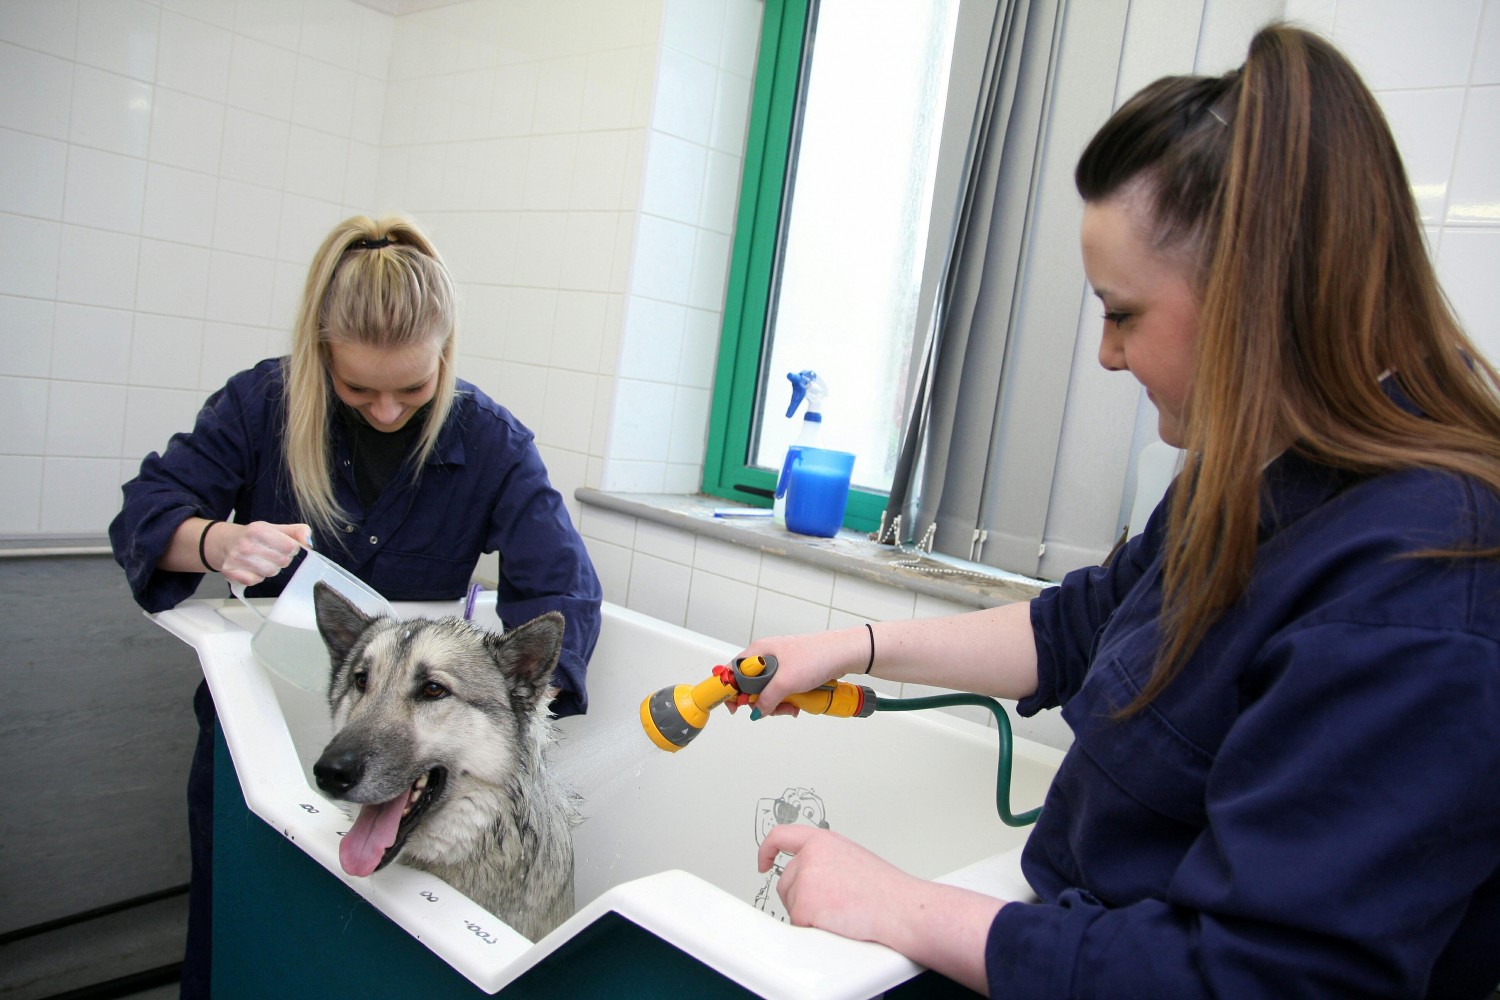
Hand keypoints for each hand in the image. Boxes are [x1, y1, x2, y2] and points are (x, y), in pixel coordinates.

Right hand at [210, 521, 309, 586]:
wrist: (225, 542)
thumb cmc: (255, 537)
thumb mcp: (277, 528)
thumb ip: (298, 532)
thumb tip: (308, 543)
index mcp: (259, 530)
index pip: (290, 546)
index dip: (291, 549)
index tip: (285, 547)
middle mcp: (246, 544)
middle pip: (282, 561)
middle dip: (281, 559)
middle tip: (272, 554)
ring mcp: (236, 559)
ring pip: (270, 572)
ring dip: (270, 569)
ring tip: (262, 561)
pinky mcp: (230, 572)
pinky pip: (255, 581)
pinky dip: (256, 577)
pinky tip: (252, 569)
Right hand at [738, 626, 869, 714]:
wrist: (844, 654)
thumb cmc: (816, 656)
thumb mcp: (785, 681)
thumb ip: (767, 699)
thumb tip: (757, 711)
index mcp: (759, 651)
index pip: (733, 671)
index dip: (730, 690)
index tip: (735, 706)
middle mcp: (767, 656)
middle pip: (750, 685)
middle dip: (759, 701)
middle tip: (770, 709)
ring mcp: (781, 665)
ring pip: (768, 690)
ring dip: (776, 703)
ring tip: (790, 707)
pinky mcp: (793, 672)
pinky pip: (782, 690)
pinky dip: (787, 700)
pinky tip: (797, 704)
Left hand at [757, 824, 913, 942]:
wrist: (900, 908)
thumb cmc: (885, 889)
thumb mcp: (851, 858)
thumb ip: (825, 860)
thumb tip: (811, 874)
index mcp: (822, 841)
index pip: (781, 836)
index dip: (767, 850)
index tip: (764, 861)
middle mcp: (810, 856)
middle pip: (786, 881)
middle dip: (801, 896)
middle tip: (831, 904)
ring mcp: (805, 880)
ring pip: (790, 904)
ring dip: (808, 913)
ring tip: (840, 911)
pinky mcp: (804, 905)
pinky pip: (798, 925)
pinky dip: (813, 930)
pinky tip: (837, 923)